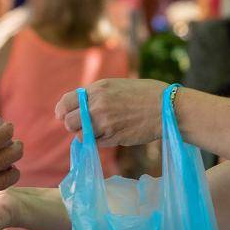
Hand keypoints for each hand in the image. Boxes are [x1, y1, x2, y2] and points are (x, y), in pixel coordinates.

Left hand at [54, 79, 169, 146]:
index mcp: (98, 88)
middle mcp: (98, 104)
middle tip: (82, 126)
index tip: (62, 115)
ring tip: (100, 130)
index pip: (67, 101)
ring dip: (86, 135)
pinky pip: (96, 143)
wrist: (167, 108)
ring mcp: (105, 122)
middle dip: (73, 125)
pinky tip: (112, 134)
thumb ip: (97, 95)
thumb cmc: (145, 94)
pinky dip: (99, 141)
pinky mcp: (113, 137)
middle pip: (69, 122)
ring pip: (80, 135)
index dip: (62, 110)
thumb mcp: (118, 86)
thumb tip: (80, 107)